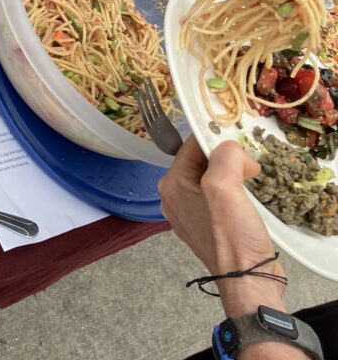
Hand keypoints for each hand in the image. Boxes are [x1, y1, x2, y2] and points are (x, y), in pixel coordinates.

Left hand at [159, 137, 286, 317]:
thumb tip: (228, 146)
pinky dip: (233, 191)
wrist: (247, 279)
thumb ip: (223, 158)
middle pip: (200, 161)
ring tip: (251, 181)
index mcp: (171, 185)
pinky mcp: (207, 224)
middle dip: (227, 159)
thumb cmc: (232, 237)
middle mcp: (175, 197)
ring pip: (211, 177)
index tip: (240, 148)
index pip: (190, 147)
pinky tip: (247, 197)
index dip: (216, 142)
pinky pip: (217, 196)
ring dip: (233, 175)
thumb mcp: (225, 189)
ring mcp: (190, 212)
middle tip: (250, 168)